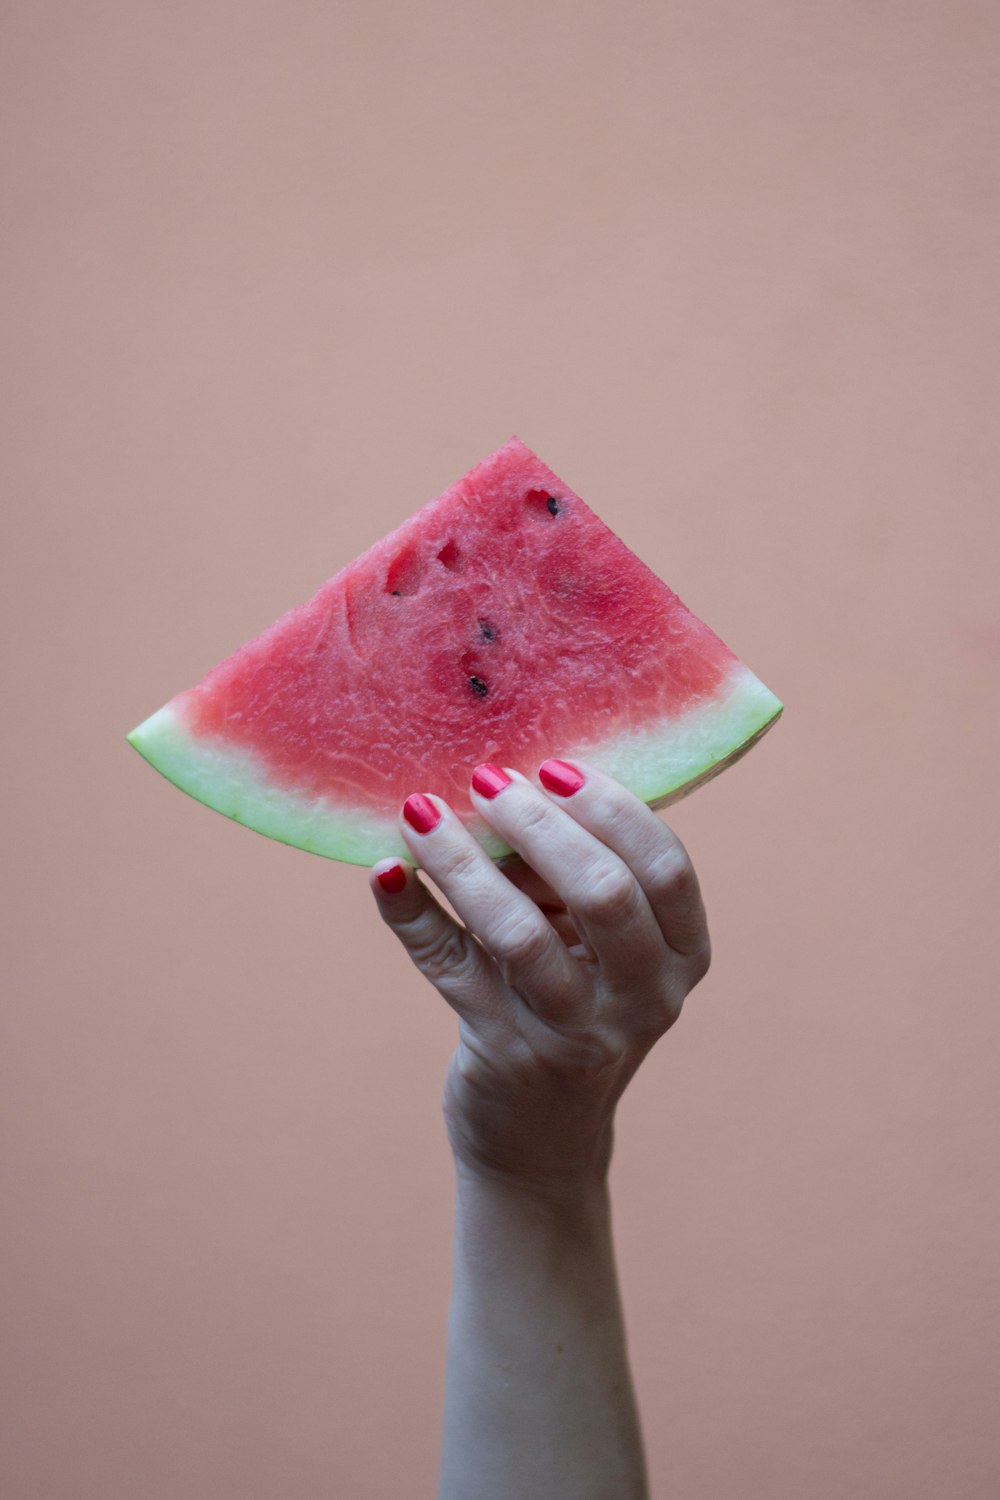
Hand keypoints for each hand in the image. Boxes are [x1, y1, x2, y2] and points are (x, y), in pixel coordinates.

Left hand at [370, 760, 710, 1197]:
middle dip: (540, 826)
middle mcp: (644, 998)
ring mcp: (576, 1032)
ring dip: (464, 862)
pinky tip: (385, 872)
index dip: (613, 809)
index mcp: (682, 956)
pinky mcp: (505, 1053)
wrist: (542, 1141)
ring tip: (419, 811)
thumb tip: (499, 780)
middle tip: (487, 778)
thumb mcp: (593, 946)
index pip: (666, 867)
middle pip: (605, 894)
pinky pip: (450, 966)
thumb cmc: (570, 1006)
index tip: (553, 766)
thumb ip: (568, 874)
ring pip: (520, 934)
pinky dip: (411, 913)